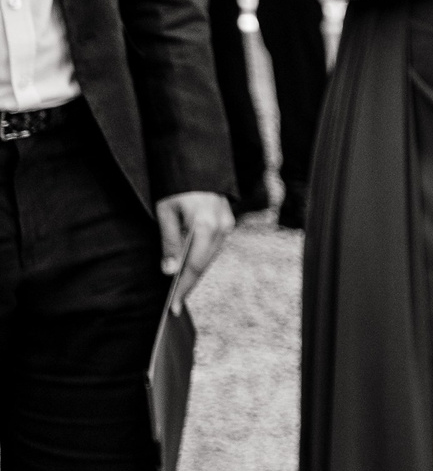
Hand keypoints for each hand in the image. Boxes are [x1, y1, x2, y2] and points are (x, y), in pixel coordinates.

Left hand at [155, 190, 233, 312]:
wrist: (197, 165)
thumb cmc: (176, 188)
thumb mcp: (166, 213)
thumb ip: (169, 242)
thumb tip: (170, 270)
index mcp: (205, 225)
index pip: (194, 265)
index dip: (183, 287)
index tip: (174, 305)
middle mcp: (221, 227)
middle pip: (204, 264)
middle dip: (189, 284)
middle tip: (176, 303)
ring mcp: (227, 225)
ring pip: (210, 257)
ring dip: (195, 272)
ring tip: (180, 288)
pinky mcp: (228, 223)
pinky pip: (214, 248)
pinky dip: (202, 259)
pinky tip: (190, 267)